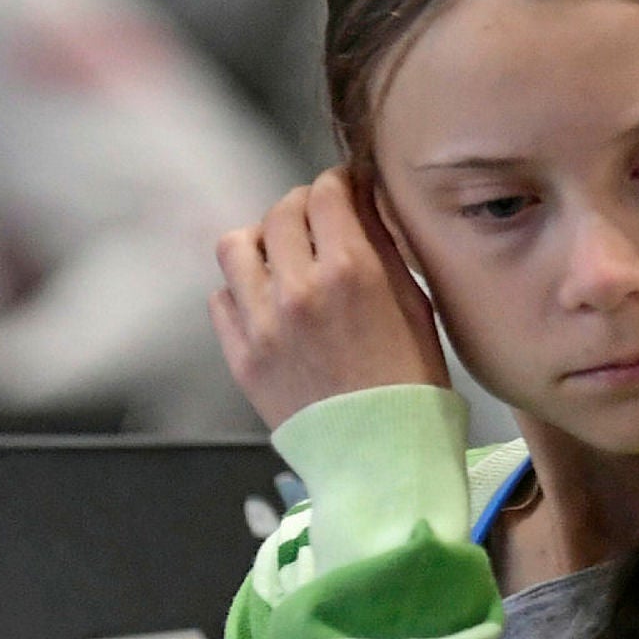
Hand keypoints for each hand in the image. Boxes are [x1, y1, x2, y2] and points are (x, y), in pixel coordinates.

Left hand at [211, 168, 451, 428]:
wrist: (382, 456)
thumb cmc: (413, 386)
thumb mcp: (417, 308)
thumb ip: (386, 251)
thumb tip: (365, 207)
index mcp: (351, 271)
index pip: (326, 194)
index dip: (337, 183)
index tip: (344, 188)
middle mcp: (298, 289)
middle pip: (280, 212)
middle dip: (301, 207)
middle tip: (318, 221)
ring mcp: (262, 323)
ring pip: (235, 246)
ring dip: (260, 242)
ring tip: (279, 257)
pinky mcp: (240, 355)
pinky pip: (221, 298)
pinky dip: (241, 291)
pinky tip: (266, 303)